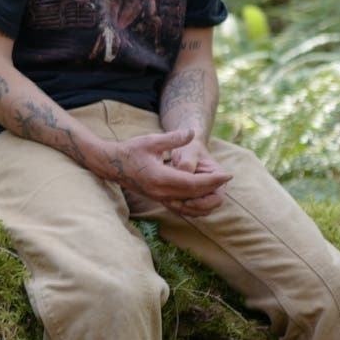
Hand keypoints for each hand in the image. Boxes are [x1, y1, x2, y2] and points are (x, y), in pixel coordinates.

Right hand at [109, 129, 230, 215]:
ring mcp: (158, 198)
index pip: (193, 184)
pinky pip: (180, 206)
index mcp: (160, 178)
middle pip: (193, 196)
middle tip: (226, 181)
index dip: (212, 181)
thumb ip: (173, 138)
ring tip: (218, 189)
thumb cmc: (131, 150)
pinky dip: (194, 203)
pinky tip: (203, 196)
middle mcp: (160, 192)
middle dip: (212, 190)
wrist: (112, 164)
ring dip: (205, 199)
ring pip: (188, 204)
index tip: (227, 175)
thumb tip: (191, 133)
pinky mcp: (158, 199)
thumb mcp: (152, 140)